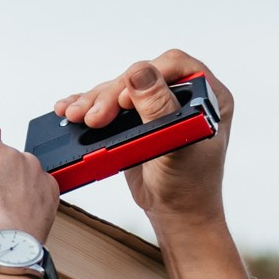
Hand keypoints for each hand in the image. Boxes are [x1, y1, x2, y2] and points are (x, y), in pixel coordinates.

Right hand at [52, 50, 232, 226]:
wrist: (176, 213)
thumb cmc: (189, 186)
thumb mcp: (177, 146)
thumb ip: (159, 108)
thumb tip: (140, 73)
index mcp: (206, 95)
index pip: (173, 66)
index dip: (145, 75)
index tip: (122, 99)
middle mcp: (182, 95)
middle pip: (140, 76)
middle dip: (111, 94)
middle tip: (94, 117)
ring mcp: (157, 106)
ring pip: (120, 89)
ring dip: (94, 100)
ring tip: (77, 116)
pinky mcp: (136, 119)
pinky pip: (109, 103)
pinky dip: (89, 105)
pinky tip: (71, 109)